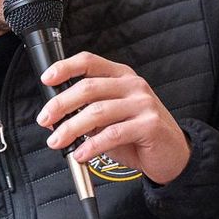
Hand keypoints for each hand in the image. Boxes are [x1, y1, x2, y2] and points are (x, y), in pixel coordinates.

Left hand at [36, 52, 190, 184]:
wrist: (173, 156)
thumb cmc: (137, 135)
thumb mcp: (109, 119)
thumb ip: (86, 113)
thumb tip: (54, 118)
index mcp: (121, 76)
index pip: (89, 62)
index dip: (65, 68)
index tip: (46, 79)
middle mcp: (133, 85)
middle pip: (88, 88)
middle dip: (60, 104)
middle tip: (45, 120)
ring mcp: (143, 103)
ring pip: (97, 111)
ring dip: (71, 128)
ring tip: (57, 141)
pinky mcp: (150, 125)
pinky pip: (113, 133)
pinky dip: (92, 145)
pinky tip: (81, 153)